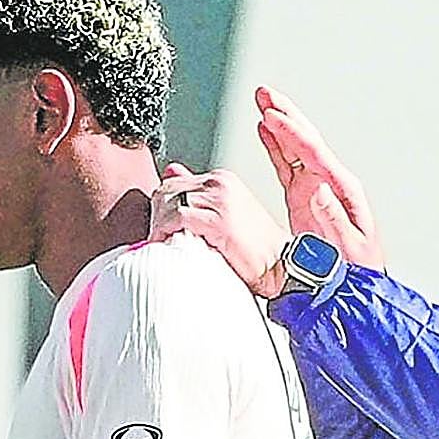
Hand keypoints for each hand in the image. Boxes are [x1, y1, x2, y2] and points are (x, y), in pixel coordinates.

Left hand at [149, 164, 290, 297]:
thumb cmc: (256, 248)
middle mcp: (221, 183)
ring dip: (159, 225)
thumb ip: (199, 196)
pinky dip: (165, 232)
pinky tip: (165, 245)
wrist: (282, 264)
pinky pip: (178, 218)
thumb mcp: (226, 214)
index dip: (161, 206)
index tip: (159, 227)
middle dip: (157, 214)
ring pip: (169, 202)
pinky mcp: (219, 220)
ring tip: (160, 243)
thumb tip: (171, 173)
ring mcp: (221, 200)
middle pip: (168, 190)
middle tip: (157, 237)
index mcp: (223, 179)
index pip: (174, 182)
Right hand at [255, 86, 385, 270]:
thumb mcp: (350, 248)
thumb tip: (320, 191)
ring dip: (279, 125)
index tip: (273, 117)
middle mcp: (331, 184)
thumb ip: (334, 218)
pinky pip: (286, 167)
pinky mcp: (304, 199)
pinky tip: (265, 132)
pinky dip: (275, 148)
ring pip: (295, 149)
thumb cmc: (357, 270)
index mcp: (344, 191)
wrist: (353, 288)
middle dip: (286, 116)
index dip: (292, 134)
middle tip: (266, 95)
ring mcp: (316, 190)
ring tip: (262, 103)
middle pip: (306, 142)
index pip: (315, 154)